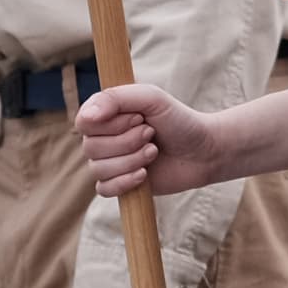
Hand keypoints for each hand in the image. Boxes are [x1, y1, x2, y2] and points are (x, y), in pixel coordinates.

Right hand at [76, 84, 236, 198]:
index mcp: (106, 114)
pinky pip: (104, 189)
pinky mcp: (119, 184)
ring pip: (98, 169)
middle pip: (90, 148)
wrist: (203, 151)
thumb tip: (86, 117)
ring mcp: (110, 162)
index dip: (110, 124)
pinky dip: (125, 182)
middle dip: (126, 142)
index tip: (139, 118)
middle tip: (152, 134)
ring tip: (153, 152)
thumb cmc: (178, 120)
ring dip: (131, 160)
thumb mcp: (151, 98)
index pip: (84, 122)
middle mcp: (103, 138)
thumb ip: (116, 98)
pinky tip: (145, 174)